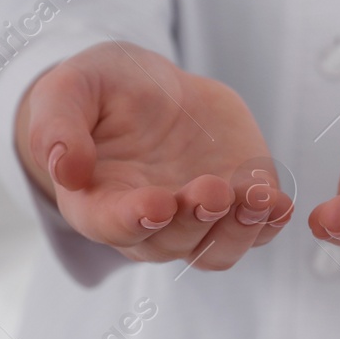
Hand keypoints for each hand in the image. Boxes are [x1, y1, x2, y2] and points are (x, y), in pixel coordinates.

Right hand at [15, 41, 290, 269]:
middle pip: (171, 241)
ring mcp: (194, 219)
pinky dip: (270, 223)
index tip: (157, 203)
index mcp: (95, 202)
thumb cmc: (102, 90)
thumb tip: (64, 169)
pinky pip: (255, 230)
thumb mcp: (71, 88)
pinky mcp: (235, 203)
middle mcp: (146, 224)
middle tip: (214, 190)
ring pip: (216, 250)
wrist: (150, 88)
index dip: (134, 219)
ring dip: (239, 231)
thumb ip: (58, 126)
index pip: (111, 225)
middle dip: (195, 219)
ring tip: (258, 197)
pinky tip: (281, 203)